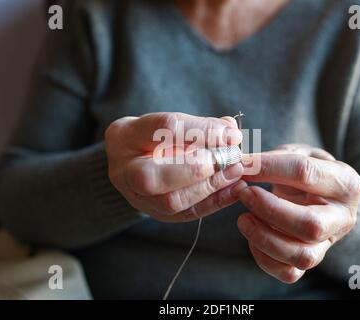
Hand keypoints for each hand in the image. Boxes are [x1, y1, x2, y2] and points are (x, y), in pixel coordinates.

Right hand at [105, 112, 246, 222]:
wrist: (135, 159)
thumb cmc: (155, 136)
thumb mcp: (171, 122)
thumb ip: (199, 125)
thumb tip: (229, 130)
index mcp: (124, 135)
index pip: (161, 129)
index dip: (199, 131)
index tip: (229, 133)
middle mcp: (123, 170)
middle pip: (150, 177)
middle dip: (194, 168)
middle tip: (228, 158)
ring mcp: (136, 197)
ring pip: (170, 201)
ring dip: (210, 186)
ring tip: (236, 171)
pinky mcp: (155, 214)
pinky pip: (186, 214)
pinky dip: (214, 202)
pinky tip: (234, 189)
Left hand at [237, 144, 359, 282]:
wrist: (320, 194)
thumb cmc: (307, 171)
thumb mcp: (298, 153)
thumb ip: (274, 158)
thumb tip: (242, 165)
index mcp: (345, 182)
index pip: (304, 173)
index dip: (268, 168)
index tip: (242, 165)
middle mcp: (343, 216)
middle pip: (310, 225)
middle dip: (269, 210)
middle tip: (244, 194)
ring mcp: (329, 242)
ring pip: (301, 255)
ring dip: (264, 237)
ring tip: (243, 218)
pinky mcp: (313, 259)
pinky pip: (289, 273)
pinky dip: (264, 258)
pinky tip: (253, 237)